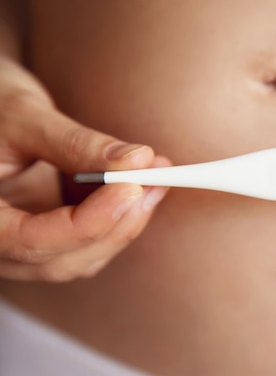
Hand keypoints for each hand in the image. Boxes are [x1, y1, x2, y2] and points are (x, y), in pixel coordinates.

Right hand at [0, 56, 169, 280]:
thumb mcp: (23, 115)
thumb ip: (76, 143)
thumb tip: (137, 160)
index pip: (30, 241)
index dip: (87, 222)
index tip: (130, 188)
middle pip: (63, 260)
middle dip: (117, 224)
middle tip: (154, 182)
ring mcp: (20, 246)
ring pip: (82, 258)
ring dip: (125, 222)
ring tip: (155, 177)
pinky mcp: (46, 236)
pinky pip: (88, 242)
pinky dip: (119, 217)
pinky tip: (141, 185)